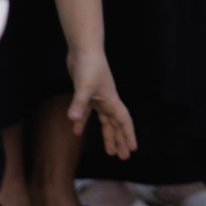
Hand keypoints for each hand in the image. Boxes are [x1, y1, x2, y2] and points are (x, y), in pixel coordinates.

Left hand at [68, 46, 136, 161]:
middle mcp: (107, 100)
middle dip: (120, 140)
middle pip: (116, 124)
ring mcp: (98, 97)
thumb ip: (79, 104)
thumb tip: (73, 121)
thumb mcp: (83, 86)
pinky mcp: (87, 93)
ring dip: (107, 135)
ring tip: (108, 151)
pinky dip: (83, 121)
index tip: (132, 150)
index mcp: (111, 100)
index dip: (128, 135)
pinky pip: (88, 112)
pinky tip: (76, 131)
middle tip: (123, 157)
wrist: (83, 48)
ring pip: (105, 121)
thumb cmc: (88, 65)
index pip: (123, 121)